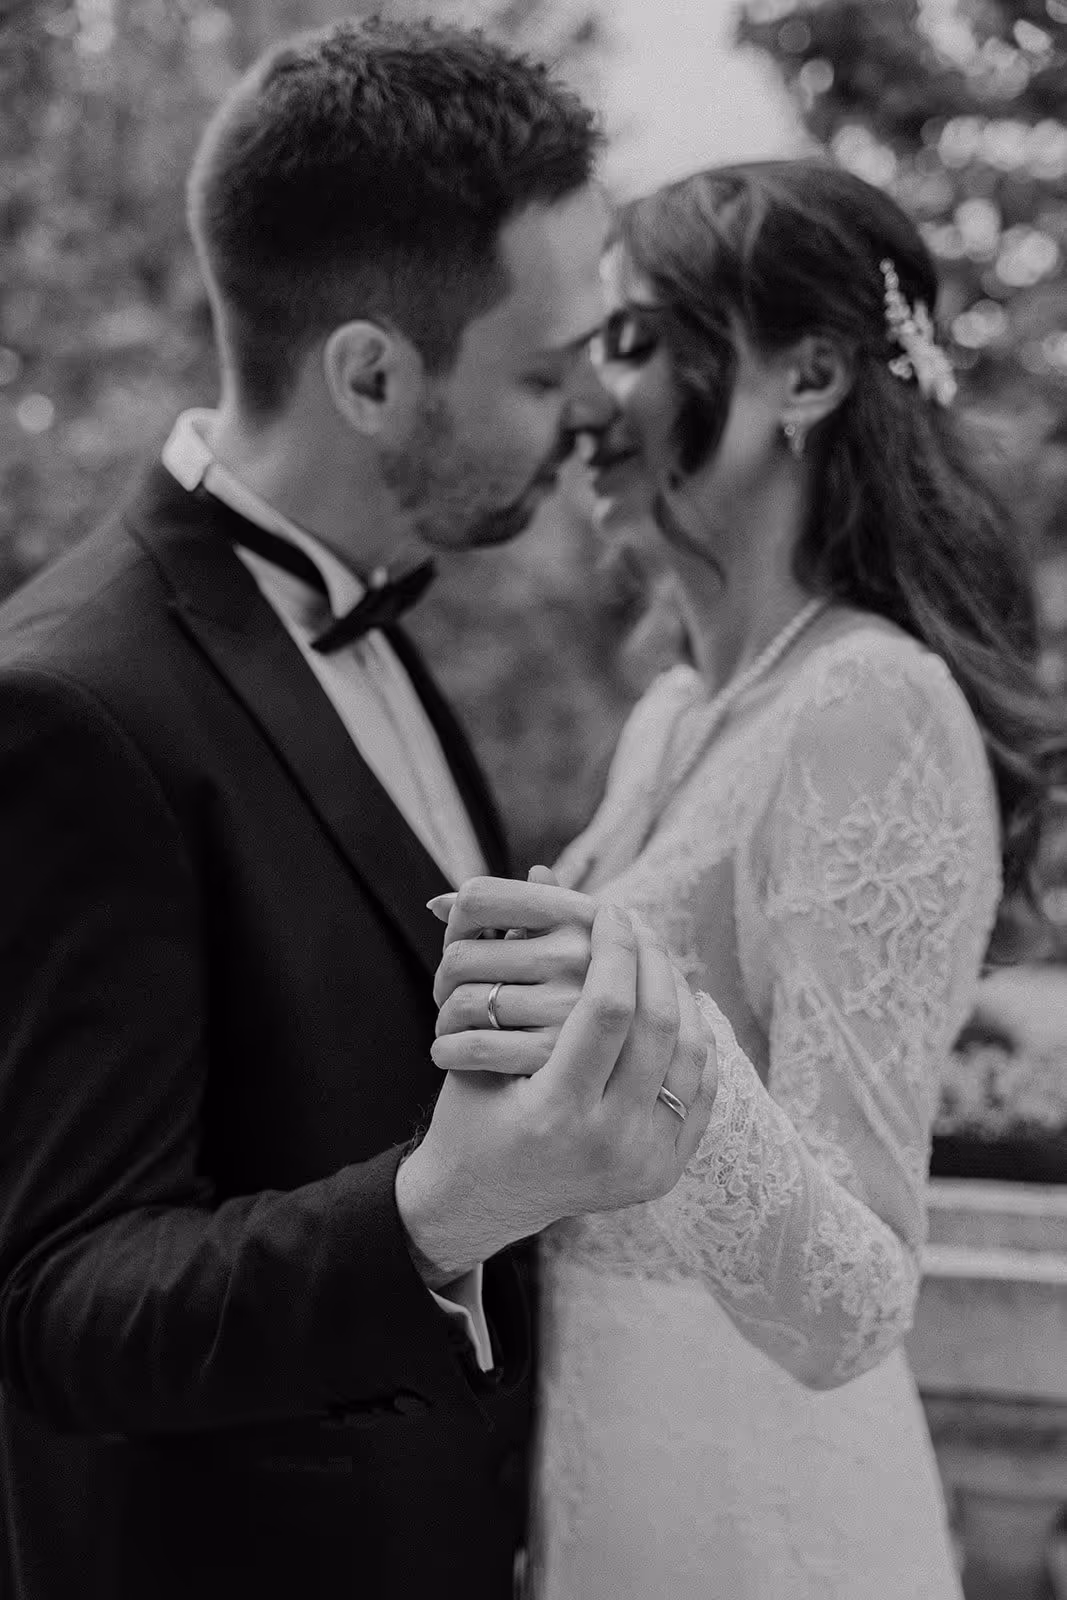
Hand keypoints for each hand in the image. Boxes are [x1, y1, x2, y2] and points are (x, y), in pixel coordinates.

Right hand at [396, 900, 716, 1283]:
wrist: (482, 1202)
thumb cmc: (469, 1112)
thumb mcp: (474, 1044)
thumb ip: (511, 959)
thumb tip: (547, 870)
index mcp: (556, 1114)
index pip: (609, 1009)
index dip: (615, 948)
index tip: (610, 911)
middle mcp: (609, 1144)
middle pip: (659, 1025)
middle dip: (652, 961)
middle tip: (638, 926)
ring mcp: (645, 1163)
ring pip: (691, 1053)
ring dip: (679, 994)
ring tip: (657, 959)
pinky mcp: (665, 1171)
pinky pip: (701, 1087)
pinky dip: (694, 1039)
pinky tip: (676, 1004)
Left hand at [431, 868, 591, 1077]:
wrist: (626, 1063)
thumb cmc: (577, 990)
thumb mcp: (565, 942)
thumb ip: (507, 915)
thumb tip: (437, 904)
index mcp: (579, 913)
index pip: (479, 897)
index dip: (456, 922)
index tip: (461, 944)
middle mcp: (579, 953)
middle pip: (461, 955)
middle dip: (444, 980)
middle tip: (450, 997)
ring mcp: (570, 1004)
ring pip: (463, 1003)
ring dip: (445, 1019)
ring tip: (451, 1026)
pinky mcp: (556, 1054)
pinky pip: (475, 1046)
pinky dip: (449, 1051)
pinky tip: (449, 1053)